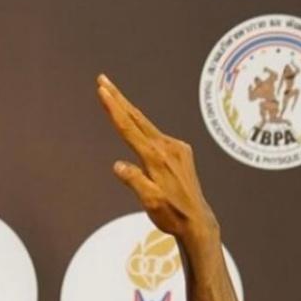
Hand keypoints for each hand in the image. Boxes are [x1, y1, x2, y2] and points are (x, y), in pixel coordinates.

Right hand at [96, 74, 216, 240]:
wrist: (198, 221)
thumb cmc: (172, 215)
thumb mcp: (150, 202)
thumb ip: (135, 181)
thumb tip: (117, 165)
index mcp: (156, 157)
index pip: (129, 128)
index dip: (114, 109)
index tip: (102, 91)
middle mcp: (168, 147)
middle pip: (137, 118)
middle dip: (119, 98)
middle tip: (103, 79)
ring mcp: (177, 148)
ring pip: (147, 125)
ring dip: (130, 111)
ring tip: (115, 97)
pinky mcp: (182, 153)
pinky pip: (157, 137)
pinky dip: (144, 129)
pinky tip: (138, 129)